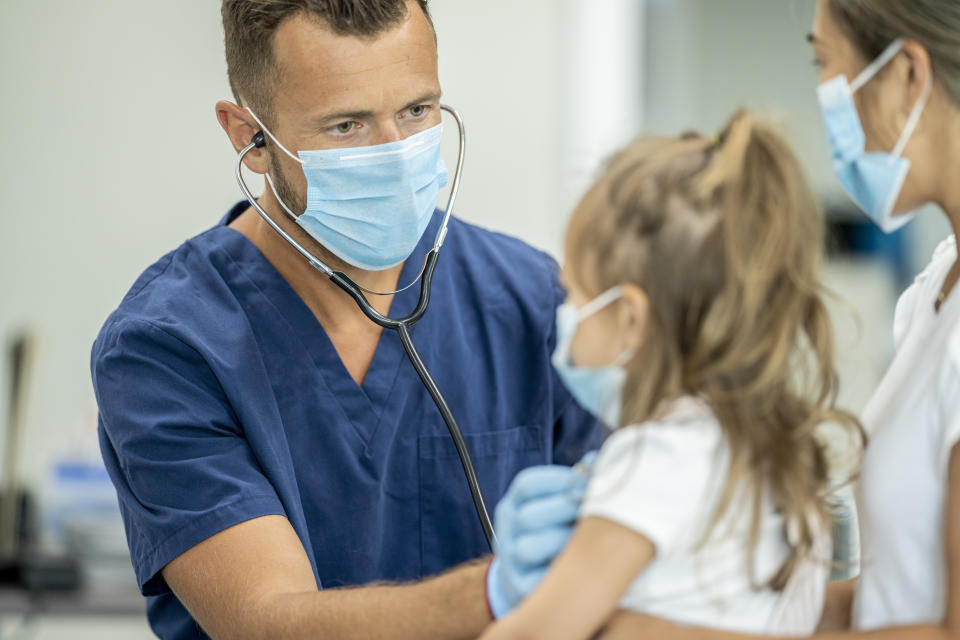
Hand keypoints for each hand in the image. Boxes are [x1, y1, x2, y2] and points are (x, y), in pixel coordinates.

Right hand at [485, 452, 596, 617]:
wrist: (526, 578)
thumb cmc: (553, 533)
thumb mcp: (555, 505)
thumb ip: (574, 485)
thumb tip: (597, 460)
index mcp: (513, 504)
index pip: (528, 484)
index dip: (563, 481)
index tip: (594, 483)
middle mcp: (505, 529)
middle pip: (529, 516)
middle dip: (568, 513)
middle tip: (600, 513)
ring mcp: (508, 559)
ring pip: (528, 548)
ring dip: (563, 544)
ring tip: (591, 542)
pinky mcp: (517, 588)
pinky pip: (537, 581)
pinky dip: (561, 575)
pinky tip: (583, 567)